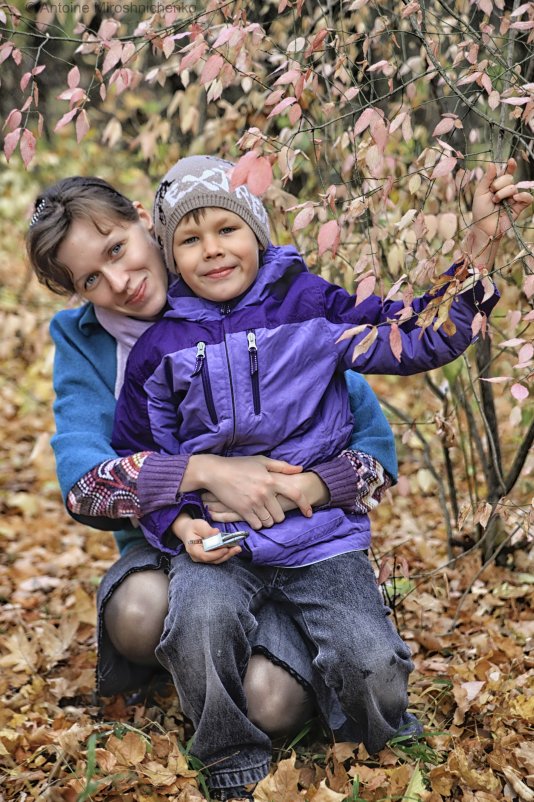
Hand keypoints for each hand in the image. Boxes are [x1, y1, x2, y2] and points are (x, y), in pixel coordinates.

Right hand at [171, 513, 240, 563]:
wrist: (188, 530)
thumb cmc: (193, 527)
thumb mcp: (199, 525)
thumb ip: (207, 530)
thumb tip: (217, 533)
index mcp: (193, 549)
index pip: (205, 556)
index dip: (216, 554)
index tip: (226, 548)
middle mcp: (197, 557)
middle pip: (213, 560)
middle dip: (226, 555)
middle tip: (237, 548)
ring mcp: (202, 558)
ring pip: (217, 560)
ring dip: (228, 555)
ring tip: (237, 548)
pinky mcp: (208, 557)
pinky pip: (218, 557)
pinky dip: (226, 553)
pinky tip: (233, 548)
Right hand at [203, 470, 328, 526]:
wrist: (216, 472)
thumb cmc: (239, 465)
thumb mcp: (261, 461)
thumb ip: (282, 466)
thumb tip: (300, 469)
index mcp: (271, 479)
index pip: (295, 494)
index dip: (305, 504)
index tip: (309, 512)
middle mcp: (265, 492)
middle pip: (281, 515)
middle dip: (279, 515)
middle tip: (273, 510)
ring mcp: (254, 503)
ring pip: (269, 522)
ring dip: (268, 520)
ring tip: (263, 513)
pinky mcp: (243, 510)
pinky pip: (257, 525)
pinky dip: (258, 523)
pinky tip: (255, 517)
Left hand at [468, 158, 532, 267]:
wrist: (484, 227)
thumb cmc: (480, 211)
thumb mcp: (480, 192)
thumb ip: (487, 178)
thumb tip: (492, 163)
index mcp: (497, 185)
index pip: (505, 172)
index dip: (510, 166)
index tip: (511, 161)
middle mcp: (506, 190)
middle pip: (509, 178)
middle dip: (499, 185)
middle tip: (492, 195)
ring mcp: (513, 198)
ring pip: (514, 187)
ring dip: (503, 194)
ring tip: (496, 202)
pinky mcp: (519, 207)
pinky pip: (527, 197)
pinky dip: (522, 196)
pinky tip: (515, 199)